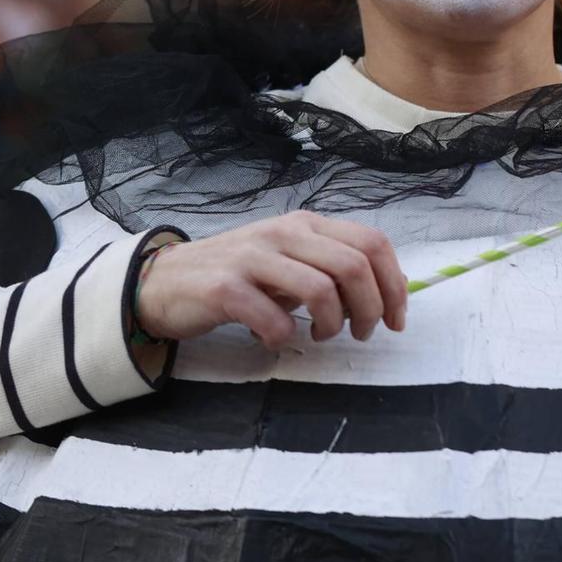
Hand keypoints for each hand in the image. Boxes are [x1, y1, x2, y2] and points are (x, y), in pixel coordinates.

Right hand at [134, 210, 408, 349]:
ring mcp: (253, 258)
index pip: (371, 242)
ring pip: (321, 290)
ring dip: (332, 325)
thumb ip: (332, 267)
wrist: (164, 280)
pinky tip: (275, 337)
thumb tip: (391, 287)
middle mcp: (283, 233)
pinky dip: (284, 337)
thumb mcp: (289, 260)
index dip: (394, 284)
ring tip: (320, 336)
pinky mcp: (225, 288)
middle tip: (360, 334)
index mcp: (305, 224)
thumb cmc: (237, 275)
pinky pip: (274, 320)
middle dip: (370, 309)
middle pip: (353, 266)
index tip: (396, 319)